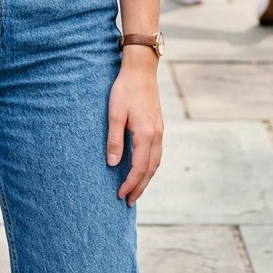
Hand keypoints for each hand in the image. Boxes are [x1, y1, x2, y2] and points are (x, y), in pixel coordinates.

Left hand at [107, 56, 163, 204]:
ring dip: (146, 178)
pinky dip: (150, 166)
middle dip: (140, 187)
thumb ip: (114, 139)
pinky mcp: (158, 126)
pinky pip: (157, 153)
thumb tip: (113, 164)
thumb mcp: (115, 113)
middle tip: (129, 201)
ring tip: (136, 189)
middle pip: (150, 169)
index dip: (130, 183)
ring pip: (156, 162)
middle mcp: (156, 135)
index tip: (120, 194)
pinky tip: (143, 168)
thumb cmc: (125, 89)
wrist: (141, 70)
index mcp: (146, 134)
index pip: (140, 167)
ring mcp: (159, 131)